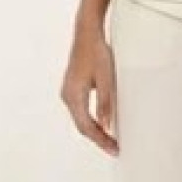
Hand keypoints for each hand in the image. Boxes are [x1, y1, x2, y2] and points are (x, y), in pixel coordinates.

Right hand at [62, 14, 117, 154]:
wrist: (87, 33)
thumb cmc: (96, 52)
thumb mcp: (106, 79)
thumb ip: (105, 103)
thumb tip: (106, 125)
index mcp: (74, 96)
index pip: (87, 126)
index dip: (101, 140)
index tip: (114, 148)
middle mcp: (67, 96)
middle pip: (82, 125)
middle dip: (98, 138)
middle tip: (114, 148)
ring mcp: (68, 92)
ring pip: (81, 119)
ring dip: (95, 130)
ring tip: (110, 139)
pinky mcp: (72, 87)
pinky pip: (80, 110)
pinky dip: (91, 120)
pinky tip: (102, 123)